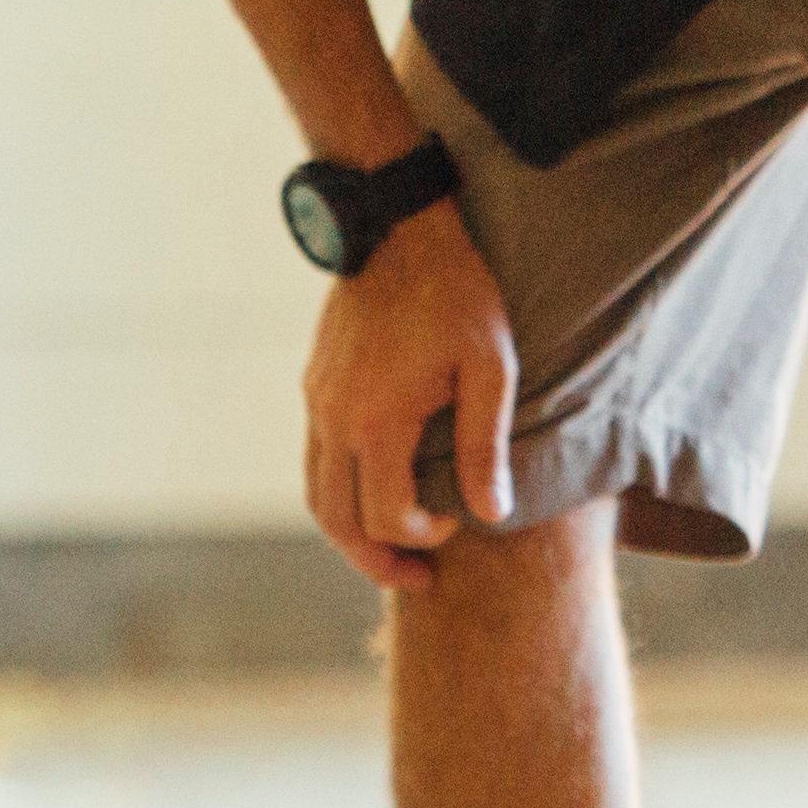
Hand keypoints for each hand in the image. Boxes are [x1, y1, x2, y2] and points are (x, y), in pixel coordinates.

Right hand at [305, 204, 515, 591]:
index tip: (458, 520)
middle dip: (375, 559)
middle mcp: (334, 418)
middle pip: (337, 521)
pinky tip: (376, 490)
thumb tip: (492, 513)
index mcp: (377, 421)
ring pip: (316, 493)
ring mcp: (317, 401)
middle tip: (416, 579)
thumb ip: (485, 445)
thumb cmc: (456, 293)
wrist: (398, 228)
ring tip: (390, 550)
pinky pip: (315, 458)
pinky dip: (339, 493)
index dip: (422, 535)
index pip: (385, 516)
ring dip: (350, 532)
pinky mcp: (315, 384)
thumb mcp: (489, 367)